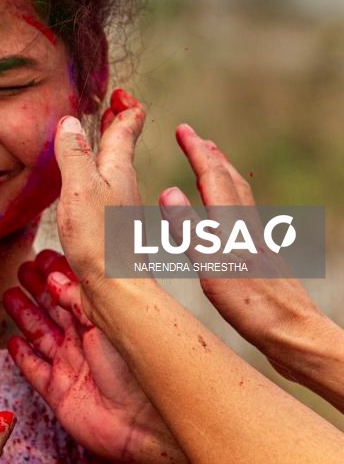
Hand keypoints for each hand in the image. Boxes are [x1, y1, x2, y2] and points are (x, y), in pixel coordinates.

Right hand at [5, 251, 187, 463]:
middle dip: (37, 288)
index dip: (57, 273)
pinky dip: (22, 355)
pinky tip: (13, 342)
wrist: (140, 425)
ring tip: (9, 295)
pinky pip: (34, 370)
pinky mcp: (58, 391)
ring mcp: (71, 366)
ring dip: (24, 314)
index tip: (42, 256)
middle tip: (22, 269)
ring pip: (40, 334)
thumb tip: (58, 277)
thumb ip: (80, 298)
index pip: (74, 290)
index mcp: (102, 321)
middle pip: (54, 309)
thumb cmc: (138, 373)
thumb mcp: (109, 321)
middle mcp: (86, 342)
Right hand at [54, 88, 147, 319]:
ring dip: (109, 146)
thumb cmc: (99, 240)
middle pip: (123, 145)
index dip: (125, 106)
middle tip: (115, 106)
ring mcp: (118, 205)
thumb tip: (69, 122)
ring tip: (100, 136)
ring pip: (116, 166)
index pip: (127, 127)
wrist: (114, 286)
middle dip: (119, 122)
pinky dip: (100, 174)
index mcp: (118, 168)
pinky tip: (88, 183)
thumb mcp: (79, 187)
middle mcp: (123, 183)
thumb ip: (73, 154)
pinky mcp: (110, 225)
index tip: (121, 92)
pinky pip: (107, 188)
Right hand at [159, 125, 343, 406]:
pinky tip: (228, 217)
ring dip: (223, 175)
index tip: (183, 128)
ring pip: (240, 198)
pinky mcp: (260, 259)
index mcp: (233, 227)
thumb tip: (168, 191)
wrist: (295, 335)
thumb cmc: (253, 307)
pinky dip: (230, 203)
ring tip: (212, 165)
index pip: (213, 178)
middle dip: (211, 157)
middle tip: (197, 138)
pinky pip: (242, 218)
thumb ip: (190, 230)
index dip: (197, 152)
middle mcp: (247, 228)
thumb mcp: (212, 268)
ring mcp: (256, 243)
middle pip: (231, 181)